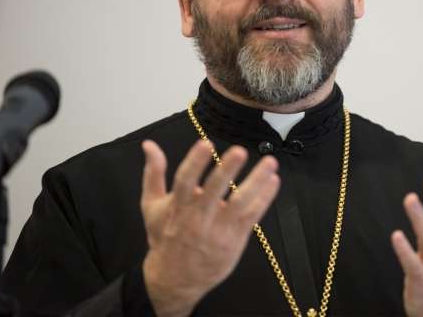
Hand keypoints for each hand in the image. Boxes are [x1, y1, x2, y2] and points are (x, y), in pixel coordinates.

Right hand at [140, 139, 279, 316]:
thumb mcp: (151, 206)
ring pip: (240, 203)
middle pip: (214, 190)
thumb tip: (149, 144)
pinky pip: (253, 216)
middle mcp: (199, 217)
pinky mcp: (235, 238)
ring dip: (256, 182)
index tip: (205, 143)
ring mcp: (219, 229)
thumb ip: (153, 173)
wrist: (174, 280)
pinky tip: (273, 181)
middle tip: (240, 151)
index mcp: (178, 206)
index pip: (185, 181)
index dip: (195, 162)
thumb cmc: (165, 237)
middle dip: (227, 170)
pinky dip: (264, 198)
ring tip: (270, 163)